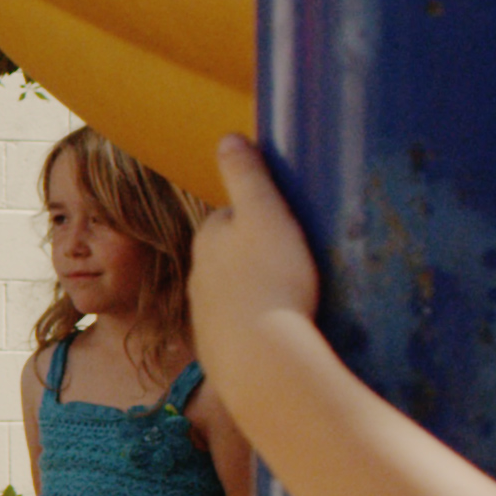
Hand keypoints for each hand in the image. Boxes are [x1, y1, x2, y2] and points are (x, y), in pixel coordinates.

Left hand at [191, 135, 320, 381]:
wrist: (260, 357)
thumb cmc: (269, 279)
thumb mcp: (265, 215)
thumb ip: (247, 176)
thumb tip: (228, 138)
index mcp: (208, 239)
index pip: (230, 218)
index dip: (258, 217)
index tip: (287, 222)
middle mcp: (198, 276)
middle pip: (230, 256)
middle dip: (256, 255)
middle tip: (297, 259)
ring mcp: (206, 314)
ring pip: (234, 293)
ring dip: (259, 291)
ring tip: (297, 296)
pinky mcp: (219, 348)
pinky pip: (242, 328)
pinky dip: (259, 324)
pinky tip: (284, 330)